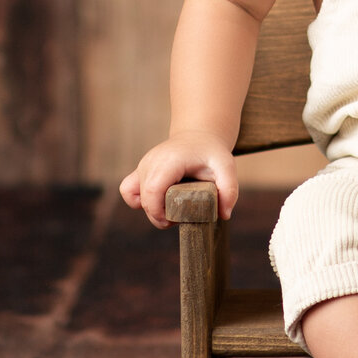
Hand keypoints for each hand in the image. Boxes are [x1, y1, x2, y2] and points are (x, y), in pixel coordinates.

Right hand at [119, 133, 237, 225]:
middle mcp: (152, 161)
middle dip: (160, 216)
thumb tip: (224, 214)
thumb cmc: (211, 153)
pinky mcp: (140, 171)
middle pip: (145, 198)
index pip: (153, 189)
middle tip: (181, 216)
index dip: (158, 211)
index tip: (174, 220)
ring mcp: (143, 165)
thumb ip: (229, 190)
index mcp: (170, 160)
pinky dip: (139, 201)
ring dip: (152, 209)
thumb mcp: (226, 167)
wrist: (198, 137)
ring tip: (171, 207)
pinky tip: (158, 202)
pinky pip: (128, 190)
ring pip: (136, 196)